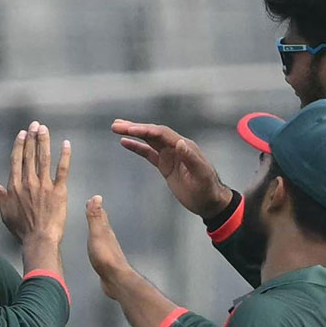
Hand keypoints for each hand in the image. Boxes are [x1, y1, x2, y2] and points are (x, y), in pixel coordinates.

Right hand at [0, 122, 70, 244]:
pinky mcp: (59, 190)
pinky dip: (65, 156)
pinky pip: (62, 169)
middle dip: (32, 138)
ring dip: (44, 141)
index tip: (23, 133)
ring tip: (45, 129)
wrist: (39, 238)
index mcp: (14, 185)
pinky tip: (66, 144)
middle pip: (30, 155)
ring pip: (44, 158)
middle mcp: (28, 181)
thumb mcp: (4, 210)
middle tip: (35, 124)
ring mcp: (44, 185)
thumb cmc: (21, 228)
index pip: (17, 160)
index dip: (20, 145)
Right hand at [84, 195, 132, 298]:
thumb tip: (97, 197)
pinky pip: (100, 246)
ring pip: (102, 234)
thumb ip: (95, 217)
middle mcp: (108, 238)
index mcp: (105, 231)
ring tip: (93, 225)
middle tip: (92, 208)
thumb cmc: (105, 256)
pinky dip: (97, 242)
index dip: (95, 206)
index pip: (101, 215)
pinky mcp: (106, 260)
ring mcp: (108, 249)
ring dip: (98, 228)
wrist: (115, 278)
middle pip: (103, 223)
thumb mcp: (97, 234)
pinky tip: (96, 245)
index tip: (91, 199)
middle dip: (97, 215)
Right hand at [113, 119, 231, 218]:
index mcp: (184, 146)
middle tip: (116, 125)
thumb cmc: (207, 189)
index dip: (145, 130)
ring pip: (149, 140)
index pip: (161, 134)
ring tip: (116, 128)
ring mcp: (170, 155)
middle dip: (134, 128)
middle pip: (152, 133)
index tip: (129, 130)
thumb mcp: (201, 175)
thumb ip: (190, 158)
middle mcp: (176, 146)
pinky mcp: (165, 164)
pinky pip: (148, 153)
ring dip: (133, 133)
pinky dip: (137, 147)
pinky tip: (125, 143)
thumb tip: (179, 142)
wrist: (209, 201)